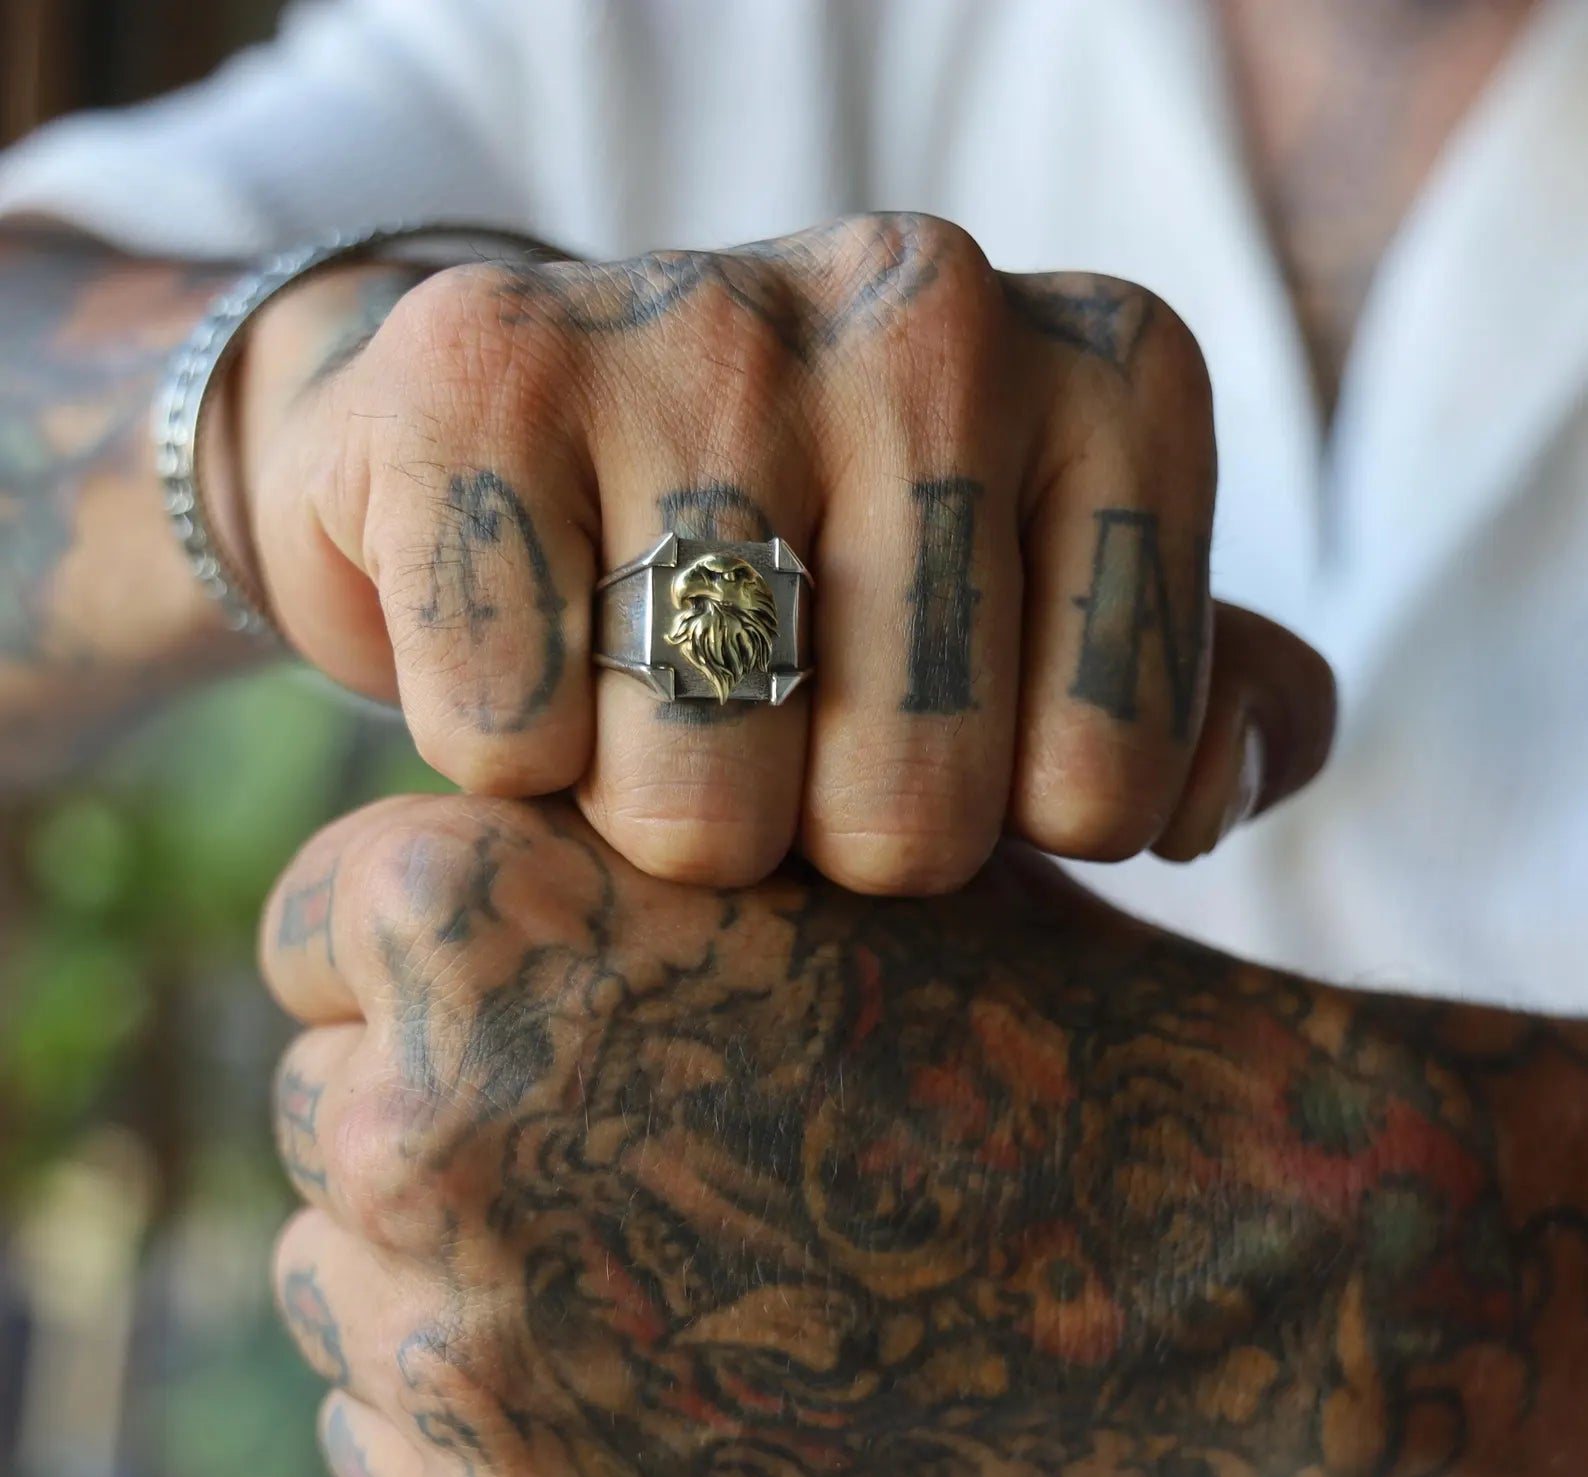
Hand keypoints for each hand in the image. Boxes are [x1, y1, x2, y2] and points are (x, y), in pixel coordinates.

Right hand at [236, 215, 1332, 889]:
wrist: (522, 438)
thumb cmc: (801, 559)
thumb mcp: (1025, 624)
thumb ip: (1173, 700)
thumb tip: (1204, 798)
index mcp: (1112, 380)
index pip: (1101, 789)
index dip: (982, 823)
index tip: (909, 729)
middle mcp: (933, 311)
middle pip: (905, 817)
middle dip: (808, 833)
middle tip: (758, 720)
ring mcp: (706, 321)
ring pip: (702, 802)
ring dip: (655, 806)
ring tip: (637, 683)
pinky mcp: (481, 374)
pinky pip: (515, 741)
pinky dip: (506, 751)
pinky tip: (520, 637)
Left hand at [261, 795, 1551, 1476]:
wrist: (1170, 1245)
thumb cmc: (980, 1004)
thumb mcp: (766, 848)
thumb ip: (564, 849)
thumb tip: (402, 909)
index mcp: (466, 909)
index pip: (317, 924)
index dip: (433, 947)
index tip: (539, 986)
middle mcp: (415, 1122)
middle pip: (321, 1104)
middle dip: (442, 1102)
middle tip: (632, 1129)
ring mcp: (460, 1347)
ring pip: (341, 1281)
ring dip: (450, 1265)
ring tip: (659, 1251)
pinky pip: (392, 1443)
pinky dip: (493, 1412)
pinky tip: (666, 1370)